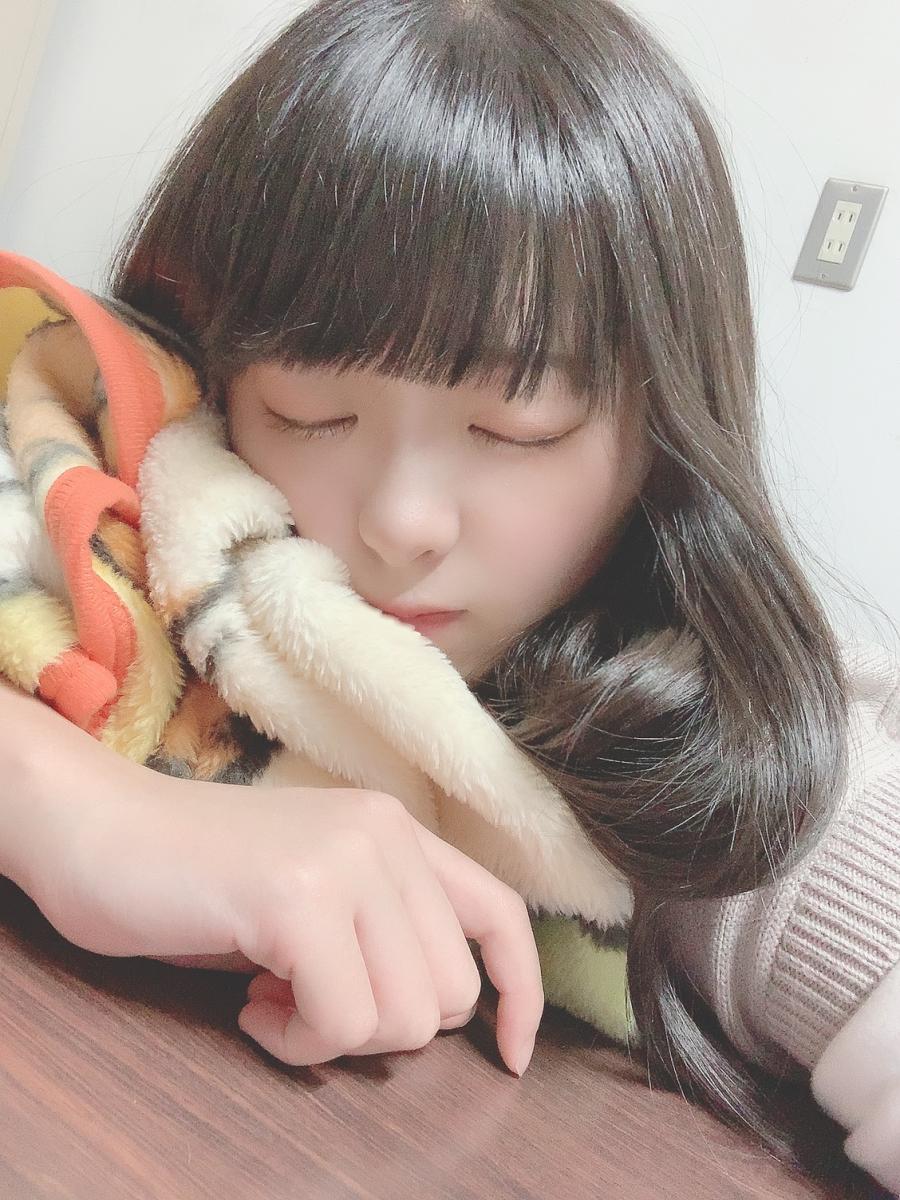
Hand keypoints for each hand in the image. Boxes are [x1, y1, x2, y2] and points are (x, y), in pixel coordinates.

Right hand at [33, 762, 543, 1075]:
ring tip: (273, 996)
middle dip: (382, 1027)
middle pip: (449, 992)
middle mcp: (386, 834)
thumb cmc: (200, 879)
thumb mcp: (314, 892)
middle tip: (308, 999)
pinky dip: (294, 1041)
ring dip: (335, 1036)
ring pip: (404, 1018)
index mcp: (397, 829)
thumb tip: (434, 1015)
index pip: (501, 914)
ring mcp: (345, 860)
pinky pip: (337, 1023)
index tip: (510, 1055)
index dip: (519, 992)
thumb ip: (380, 932)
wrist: (98, 832)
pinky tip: (247, 1006)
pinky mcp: (297, 898)